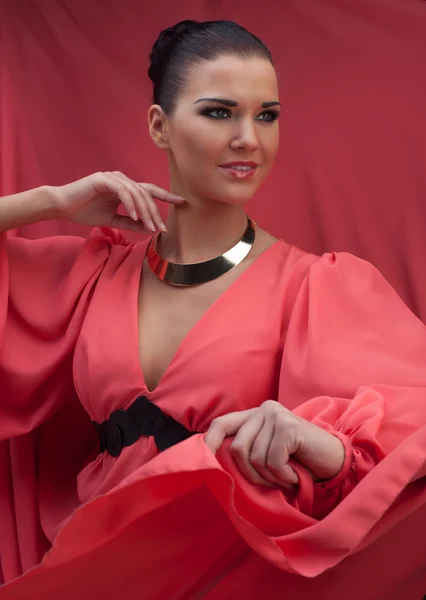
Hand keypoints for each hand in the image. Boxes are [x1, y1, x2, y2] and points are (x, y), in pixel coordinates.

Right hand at [51, 171, 183, 231]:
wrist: (62, 206)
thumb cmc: (85, 211)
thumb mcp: (112, 220)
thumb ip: (130, 222)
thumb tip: (148, 229)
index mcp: (125, 188)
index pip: (149, 191)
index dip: (166, 196)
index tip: (181, 202)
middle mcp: (121, 180)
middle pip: (146, 193)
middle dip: (155, 212)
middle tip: (162, 228)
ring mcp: (113, 178)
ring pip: (137, 193)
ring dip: (145, 211)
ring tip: (150, 226)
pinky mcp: (103, 180)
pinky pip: (123, 192)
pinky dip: (131, 204)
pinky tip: (135, 216)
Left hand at [204, 401, 344, 487]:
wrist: (335, 462)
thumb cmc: (298, 462)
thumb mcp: (267, 454)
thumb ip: (246, 450)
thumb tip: (213, 460)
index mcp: (254, 415)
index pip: (221, 424)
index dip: (210, 442)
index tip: (205, 462)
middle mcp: (263, 409)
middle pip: (238, 448)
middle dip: (252, 474)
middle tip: (273, 479)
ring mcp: (276, 415)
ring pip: (256, 458)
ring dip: (271, 477)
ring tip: (287, 474)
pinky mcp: (289, 427)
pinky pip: (273, 461)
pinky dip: (284, 476)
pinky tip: (296, 473)